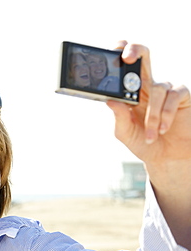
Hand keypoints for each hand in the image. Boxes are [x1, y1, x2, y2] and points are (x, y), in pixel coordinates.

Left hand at [107, 41, 190, 166]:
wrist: (166, 158)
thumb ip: (119, 117)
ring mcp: (166, 90)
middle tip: (127, 57)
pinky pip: (173, 96)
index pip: (125, 69)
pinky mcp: (182, 96)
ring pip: (156, 89)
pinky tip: (162, 129)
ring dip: (152, 116)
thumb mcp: (125, 133)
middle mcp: (148, 87)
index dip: (120, 56)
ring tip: (151, 135)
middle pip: (143, 58)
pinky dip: (165, 114)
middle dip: (135, 51)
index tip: (112, 52)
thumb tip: (110, 100)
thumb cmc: (144, 143)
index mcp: (131, 94)